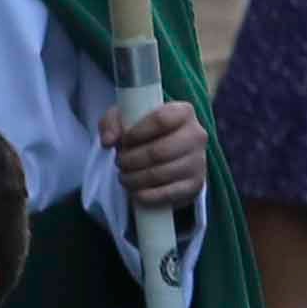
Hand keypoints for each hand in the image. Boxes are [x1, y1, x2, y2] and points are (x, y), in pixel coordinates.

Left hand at [109, 97, 209, 218]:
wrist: (167, 153)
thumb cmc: (145, 131)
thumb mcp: (125, 118)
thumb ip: (111, 122)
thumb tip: (108, 140)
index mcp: (184, 112)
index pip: (161, 120)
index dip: (137, 133)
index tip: (124, 140)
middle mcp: (196, 135)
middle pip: (160, 151)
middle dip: (132, 159)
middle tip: (120, 162)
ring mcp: (198, 161)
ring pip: (161, 173)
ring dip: (135, 178)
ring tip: (124, 176)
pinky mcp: (195, 184)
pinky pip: (168, 194)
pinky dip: (147, 195)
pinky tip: (136, 191)